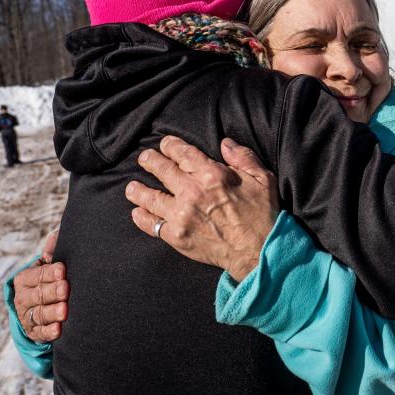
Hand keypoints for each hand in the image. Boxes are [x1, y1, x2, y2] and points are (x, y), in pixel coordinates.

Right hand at [12, 229, 68, 341]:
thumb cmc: (51, 279)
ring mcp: (27, 316)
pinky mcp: (34, 332)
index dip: (49, 273)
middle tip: (65, 289)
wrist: (41, 305)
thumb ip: (53, 251)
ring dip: (52, 312)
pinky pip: (41, 333)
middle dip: (52, 292)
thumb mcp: (49, 265)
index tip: (63, 270)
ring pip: (40, 314)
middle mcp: (23, 298)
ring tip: (65, 311)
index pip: (37, 275)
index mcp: (25, 279)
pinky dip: (50, 332)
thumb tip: (55, 237)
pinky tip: (59, 330)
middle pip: (38, 295)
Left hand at [125, 136, 278, 281]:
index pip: (182, 152)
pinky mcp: (176, 236)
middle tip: (144, 158)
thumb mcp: (262, 178)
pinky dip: (141, 218)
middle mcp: (191, 192)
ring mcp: (181, 215)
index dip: (170, 145)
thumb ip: (242, 157)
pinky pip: (151, 224)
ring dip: (137, 190)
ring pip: (149, 197)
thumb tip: (224, 143)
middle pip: (161, 170)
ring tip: (131, 187)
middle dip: (149, 160)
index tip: (165, 144)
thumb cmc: (262, 214)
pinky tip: (138, 213)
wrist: (258, 251)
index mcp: (211, 174)